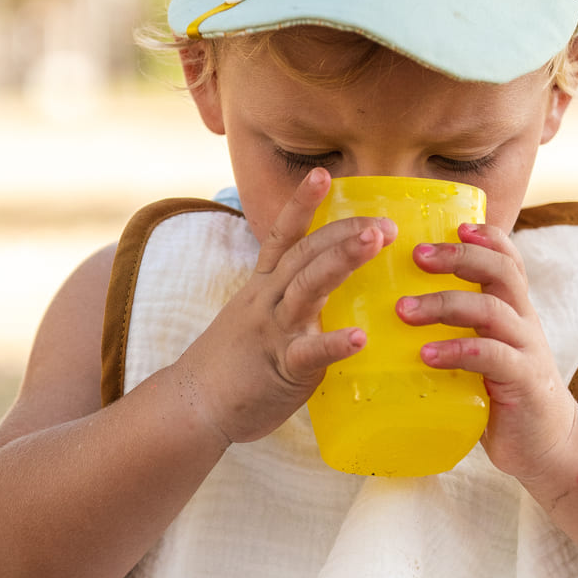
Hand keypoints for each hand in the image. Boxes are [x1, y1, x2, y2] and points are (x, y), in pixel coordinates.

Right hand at [180, 168, 396, 444]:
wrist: (193, 403)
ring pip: (307, 288)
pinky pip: (309, 352)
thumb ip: (288, 297)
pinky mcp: (282, 368)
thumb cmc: (233, 362)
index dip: (301, 203)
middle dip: (343, 232)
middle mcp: (268, 300)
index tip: (324, 174)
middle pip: (305, 254)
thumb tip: (327, 283)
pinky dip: (334, 343)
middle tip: (384, 221)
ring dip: (341, 262)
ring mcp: (274, 332)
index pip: (283, 236)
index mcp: (263, 286)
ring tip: (375, 242)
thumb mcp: (256, 315)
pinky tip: (360, 337)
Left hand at [395, 221, 577, 480]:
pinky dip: (458, 351)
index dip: (485, 238)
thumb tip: (391, 315)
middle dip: (458, 258)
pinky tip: (427, 355)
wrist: (546, 445)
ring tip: (403, 309)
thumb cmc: (502, 395)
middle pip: (501, 271)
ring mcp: (526, 351)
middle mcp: (524, 322)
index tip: (453, 226)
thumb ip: (456, 332)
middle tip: (415, 255)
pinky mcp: (523, 383)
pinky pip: (492, 358)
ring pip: (491, 310)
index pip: (508, 259)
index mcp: (514, 311)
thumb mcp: (482, 354)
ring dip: (445, 304)